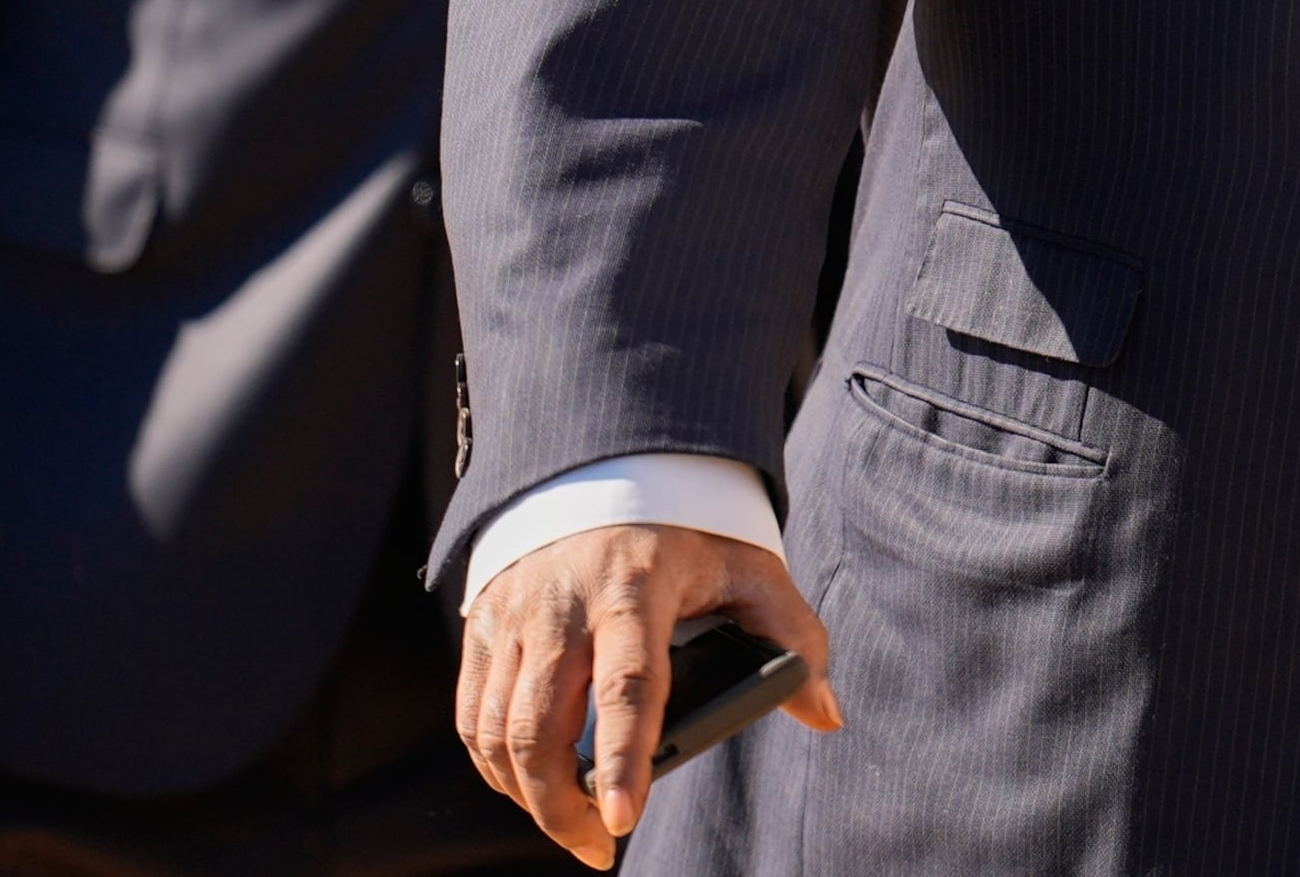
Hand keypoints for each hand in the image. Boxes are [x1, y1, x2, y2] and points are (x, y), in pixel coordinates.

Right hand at [457, 525, 838, 866]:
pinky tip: (529, 789)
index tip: (624, 820)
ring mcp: (515, 612)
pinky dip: (493, 765)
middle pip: (540, 726)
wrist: (612, 460)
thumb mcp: (750, 568)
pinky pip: (472, 713)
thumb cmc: (689, 531)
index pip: (626, 685)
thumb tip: (826, 715)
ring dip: (525, 795)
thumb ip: (793, 638)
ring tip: (572, 827)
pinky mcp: (484, 621)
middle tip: (599, 849)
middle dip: (561, 806)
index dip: (624, 758)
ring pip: (496, 728)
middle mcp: (563, 602)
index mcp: (635, 587)